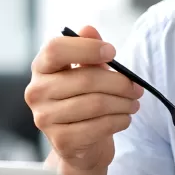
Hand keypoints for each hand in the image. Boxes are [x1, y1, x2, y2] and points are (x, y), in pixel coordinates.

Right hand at [24, 25, 143, 171]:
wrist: (80, 145)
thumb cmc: (84, 101)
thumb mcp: (87, 71)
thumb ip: (88, 49)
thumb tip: (89, 29)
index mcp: (41, 68)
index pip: (55, 49)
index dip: (87, 48)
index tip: (112, 52)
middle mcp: (37, 92)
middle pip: (85, 79)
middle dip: (119, 83)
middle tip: (137, 88)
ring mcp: (45, 118)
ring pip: (96, 104)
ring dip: (123, 103)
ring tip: (133, 103)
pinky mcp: (61, 141)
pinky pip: (99, 126)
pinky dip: (119, 120)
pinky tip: (124, 118)